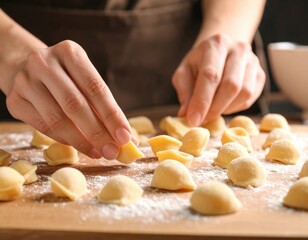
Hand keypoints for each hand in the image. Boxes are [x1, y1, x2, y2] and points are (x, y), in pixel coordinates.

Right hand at [6, 40, 132, 158]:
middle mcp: (44, 63)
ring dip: (82, 141)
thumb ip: (104, 105)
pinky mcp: (14, 100)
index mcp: (69, 52)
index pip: (96, 88)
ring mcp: (25, 81)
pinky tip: (81, 147)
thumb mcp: (84, 79)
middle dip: (98, 132)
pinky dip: (65, 140)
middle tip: (113, 151)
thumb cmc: (66, 77)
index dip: (112, 115)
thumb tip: (128, 138)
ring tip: (99, 152)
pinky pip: (43, 127)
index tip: (125, 137)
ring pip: (57, 119)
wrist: (26, 68)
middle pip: (75, 105)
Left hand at [172, 34, 265, 125]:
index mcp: (216, 45)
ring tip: (211, 111)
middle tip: (202, 120)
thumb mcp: (184, 72)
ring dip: (225, 109)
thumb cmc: (198, 64)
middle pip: (231, 85)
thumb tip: (186, 114)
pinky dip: (234, 107)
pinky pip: (250, 98)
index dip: (202, 101)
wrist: (219, 51)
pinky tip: (223, 105)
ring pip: (244, 93)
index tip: (193, 120)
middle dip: (215, 108)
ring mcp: (253, 61)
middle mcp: (238, 49)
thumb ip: (185, 91)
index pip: (211, 75)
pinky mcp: (260, 74)